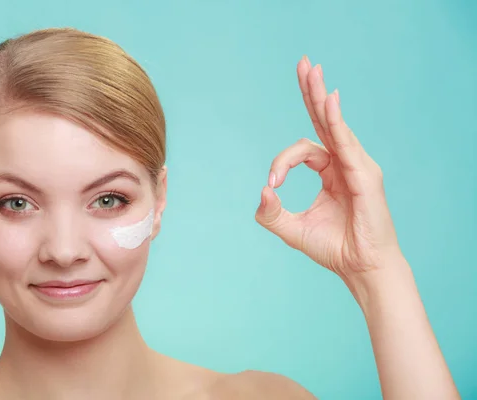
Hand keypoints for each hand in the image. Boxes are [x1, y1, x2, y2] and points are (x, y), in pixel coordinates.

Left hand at [255, 56, 403, 285]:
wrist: (360, 268)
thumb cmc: (332, 248)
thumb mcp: (291, 229)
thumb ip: (270, 212)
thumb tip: (261, 190)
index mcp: (329, 171)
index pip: (303, 150)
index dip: (282, 162)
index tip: (273, 183)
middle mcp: (344, 163)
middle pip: (325, 121)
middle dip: (311, 92)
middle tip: (303, 63)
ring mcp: (357, 166)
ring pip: (334, 126)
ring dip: (320, 97)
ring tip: (310, 70)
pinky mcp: (365, 176)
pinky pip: (346, 144)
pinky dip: (336, 122)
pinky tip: (327, 100)